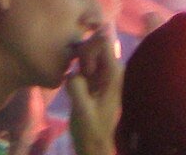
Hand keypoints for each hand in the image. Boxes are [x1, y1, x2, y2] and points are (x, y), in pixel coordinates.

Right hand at [65, 26, 122, 154]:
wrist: (93, 144)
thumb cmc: (90, 129)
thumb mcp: (82, 109)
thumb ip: (77, 86)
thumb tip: (72, 70)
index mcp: (113, 74)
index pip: (103, 42)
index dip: (89, 44)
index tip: (79, 59)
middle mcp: (110, 69)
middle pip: (94, 45)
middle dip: (82, 54)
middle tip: (77, 76)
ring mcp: (102, 73)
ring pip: (86, 52)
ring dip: (77, 61)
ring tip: (77, 84)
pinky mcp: (93, 78)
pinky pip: (82, 63)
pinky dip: (76, 68)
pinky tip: (74, 86)